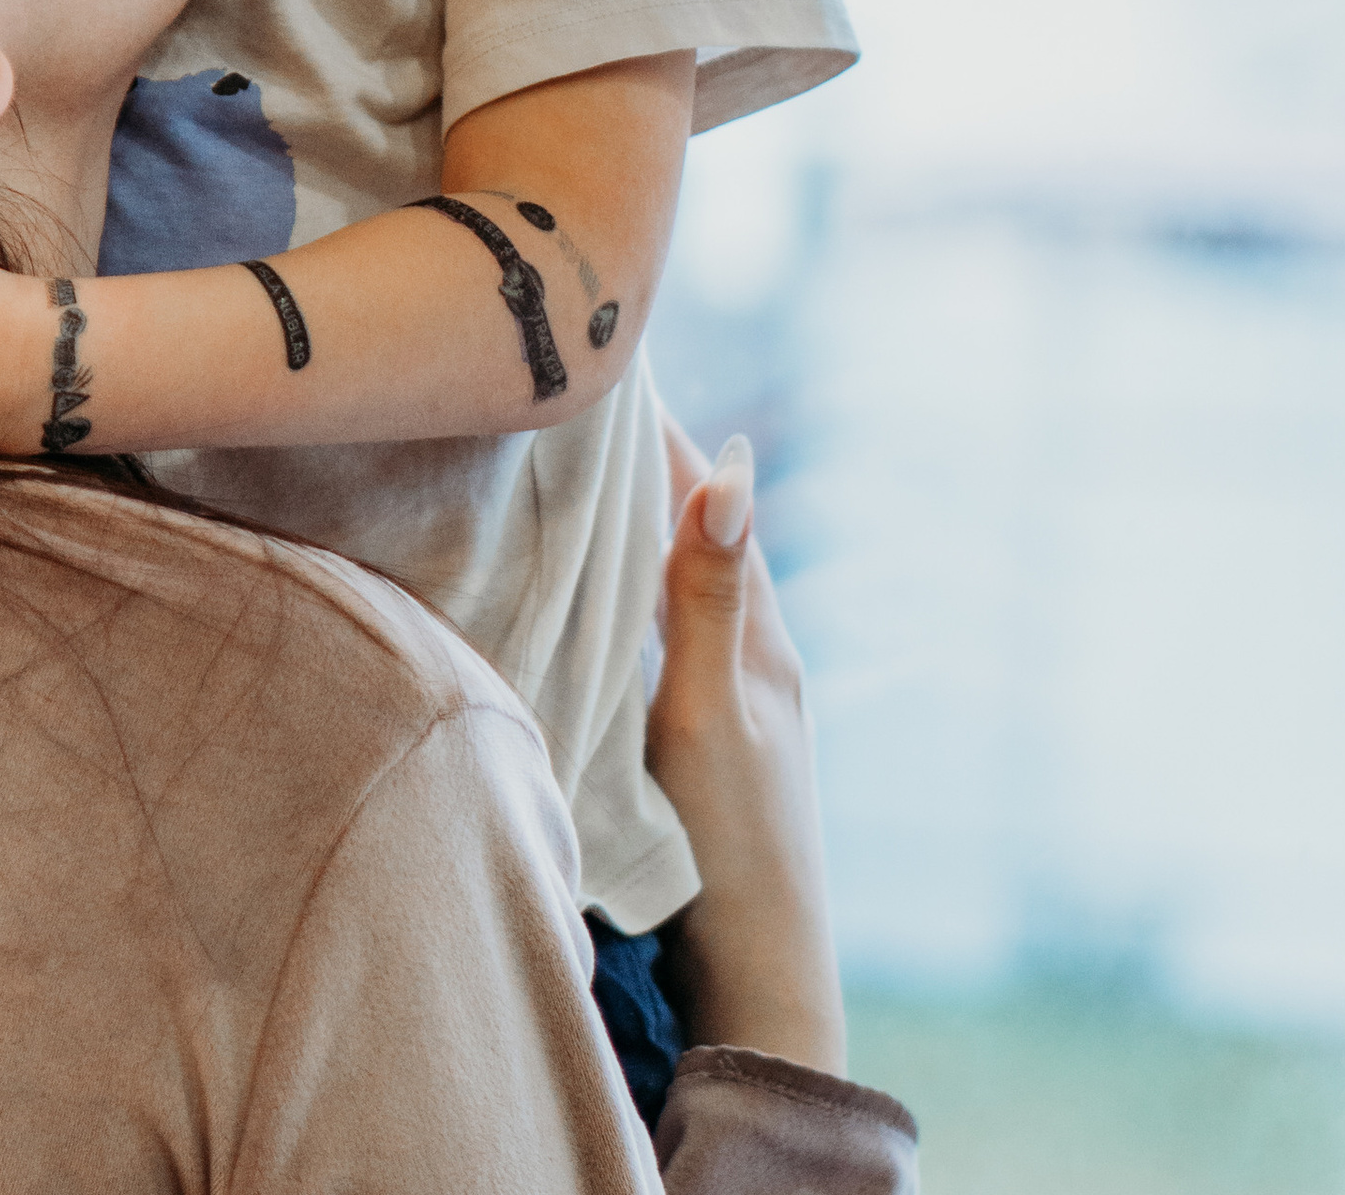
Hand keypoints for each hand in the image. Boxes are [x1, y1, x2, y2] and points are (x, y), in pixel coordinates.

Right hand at [646, 416, 845, 1075]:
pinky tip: (601, 591)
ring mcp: (734, 700)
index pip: (711, 505)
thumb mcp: (713, 711)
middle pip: (697, 535)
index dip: (665, 437)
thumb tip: (734, 469)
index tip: (615, 365)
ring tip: (581, 468)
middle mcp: (755, 656)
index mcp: (763, 639)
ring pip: (680, 583)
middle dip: (646, 465)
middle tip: (584, 398)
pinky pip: (665, 632)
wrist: (761, 978)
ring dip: (638, 524)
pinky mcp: (706, 737)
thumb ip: (711, 596)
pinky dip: (632, 588)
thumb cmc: (735, 846)